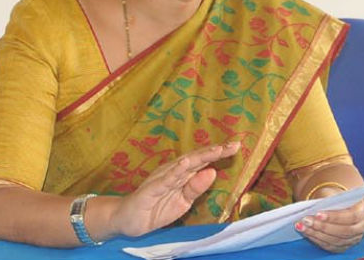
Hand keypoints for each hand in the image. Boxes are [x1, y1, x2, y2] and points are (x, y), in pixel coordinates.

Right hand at [111, 142, 239, 236]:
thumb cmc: (155, 208)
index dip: (219, 154)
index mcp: (182, 174)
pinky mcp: (152, 189)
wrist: (127, 219)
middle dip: (215, 151)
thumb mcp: (182, 202)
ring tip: (217, 150)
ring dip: (200, 157)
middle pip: (197, 159)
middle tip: (234, 144)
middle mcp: (173, 171)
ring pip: (184, 165)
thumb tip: (214, 172)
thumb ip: (196, 188)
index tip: (237, 146)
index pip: (203, 161)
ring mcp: (162, 178)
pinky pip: (166, 179)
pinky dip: (176, 171)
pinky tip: (186, 163)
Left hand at [295, 199, 363, 252]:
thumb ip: (328, 199)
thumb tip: (316, 207)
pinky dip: (317, 240)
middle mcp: (361, 227)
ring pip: (336, 240)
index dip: (334, 216)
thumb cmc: (335, 197)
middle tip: (306, 220)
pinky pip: (331, 246)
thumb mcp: (333, 193)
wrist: (338, 203)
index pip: (351, 216)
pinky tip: (307, 233)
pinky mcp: (345, 246)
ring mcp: (354, 239)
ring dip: (317, 234)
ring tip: (302, 226)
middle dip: (323, 226)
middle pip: (344, 231)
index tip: (317, 213)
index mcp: (362, 210)